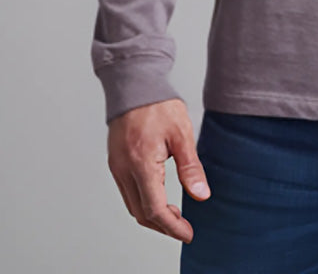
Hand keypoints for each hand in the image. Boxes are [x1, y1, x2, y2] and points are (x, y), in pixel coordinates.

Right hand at [106, 98, 211, 242]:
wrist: (134, 84)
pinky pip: (127, 192)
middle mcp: (124, 169)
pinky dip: (143, 202)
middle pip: (141, 213)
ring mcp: (117, 167)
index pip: (154, 209)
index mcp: (141, 163)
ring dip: (152, 216)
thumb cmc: (158, 104)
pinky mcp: (116, 162)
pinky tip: (158, 198)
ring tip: (174, 216)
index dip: (172, 227)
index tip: (188, 233)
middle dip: (163, 226)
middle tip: (183, 228)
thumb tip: (202, 195)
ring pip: (132, 205)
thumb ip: (191, 167)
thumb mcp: (182, 133)